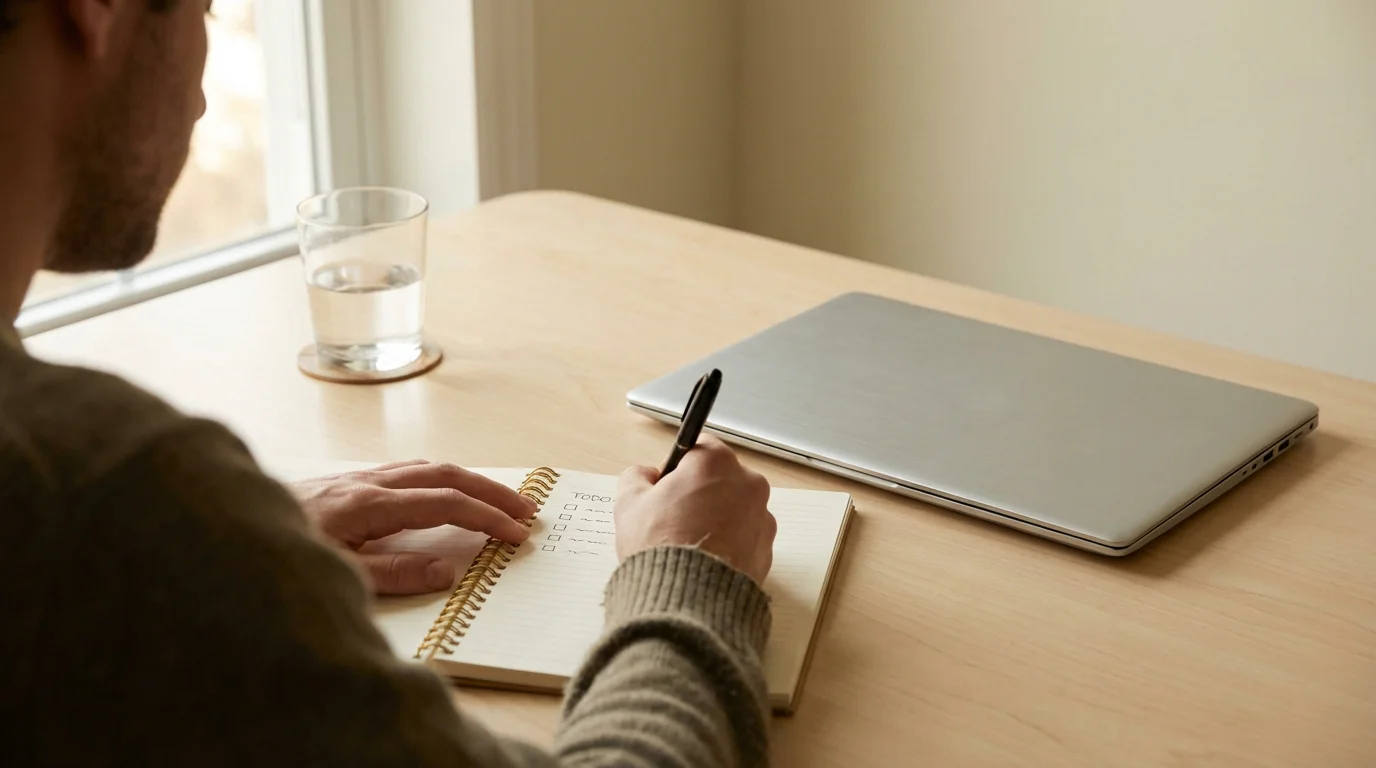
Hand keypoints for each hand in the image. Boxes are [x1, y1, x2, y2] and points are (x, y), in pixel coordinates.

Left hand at [289, 460, 536, 594]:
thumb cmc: (274, 559)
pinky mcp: (346, 484)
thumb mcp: (335, 577)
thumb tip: (448, 568)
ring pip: (427, 468)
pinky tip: (446, 491)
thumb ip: (394, 573)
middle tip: (527, 510)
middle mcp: (366, 483)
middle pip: (446, 475)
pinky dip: (441, 479)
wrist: (218, 534)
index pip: (445, 503)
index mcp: (367, 504)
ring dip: (470, 482)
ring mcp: (355, 479)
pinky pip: (406, 471)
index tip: (516, 534)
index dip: (487, 517)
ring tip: (499, 499)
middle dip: (492, 491)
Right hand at [615, 436, 776, 583]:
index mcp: (715, 462)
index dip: (678, 466)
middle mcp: (747, 483)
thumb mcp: (629, 504)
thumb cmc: (660, 547)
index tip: (666, 486)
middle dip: (699, 493)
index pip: (698, 447)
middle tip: (673, 518)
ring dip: (717, 518)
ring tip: (690, 543)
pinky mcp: (767, 548)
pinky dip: (730, 543)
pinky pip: (745, 537)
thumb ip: (636, 477)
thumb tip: (645, 475)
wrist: (687, 600)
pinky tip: (706, 558)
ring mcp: (762, 517)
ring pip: (735, 508)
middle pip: (720, 478)